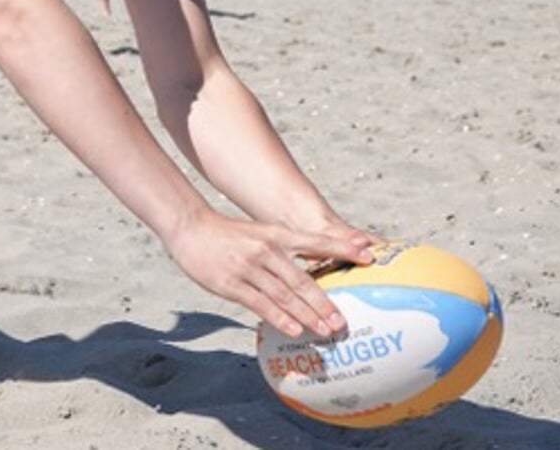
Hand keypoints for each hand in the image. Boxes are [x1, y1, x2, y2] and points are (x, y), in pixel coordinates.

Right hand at [164, 211, 374, 338]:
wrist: (191, 227)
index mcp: (277, 235)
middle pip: (302, 280)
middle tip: (343, 321)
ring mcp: (248, 268)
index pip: (317, 242)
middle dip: (325, 302)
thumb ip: (286, 248)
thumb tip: (314, 268)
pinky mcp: (231, 284)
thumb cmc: (229, 234)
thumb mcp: (261, 233)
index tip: (368, 257)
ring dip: (307, 315)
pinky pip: (259, 304)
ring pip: (284, 295)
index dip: (343, 249)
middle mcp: (266, 250)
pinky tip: (293, 330)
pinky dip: (278, 318)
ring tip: (325, 331)